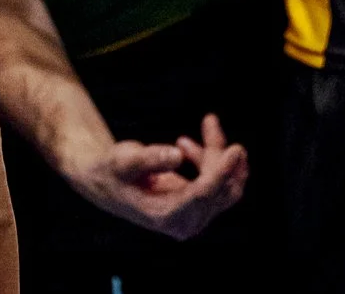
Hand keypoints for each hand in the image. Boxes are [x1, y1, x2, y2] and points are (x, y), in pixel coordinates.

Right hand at [58, 114, 248, 240]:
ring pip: (225, 184)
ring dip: (217, 153)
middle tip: (210, 121)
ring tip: (205, 124)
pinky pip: (219, 182)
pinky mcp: (199, 205)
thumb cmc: (113, 171)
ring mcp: (195, 215)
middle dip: (218, 153)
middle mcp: (185, 222)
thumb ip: (149, 159)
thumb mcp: (123, 161)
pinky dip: (212, 158)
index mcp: (166, 216)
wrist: (108, 183)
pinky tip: (188, 145)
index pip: (203, 195)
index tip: (235, 150)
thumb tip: (176, 155)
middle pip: (220, 188)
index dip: (221, 172)